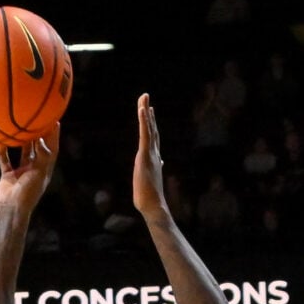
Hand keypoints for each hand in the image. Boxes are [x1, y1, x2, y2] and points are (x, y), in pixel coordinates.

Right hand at [0, 123, 58, 214]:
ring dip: (22, 141)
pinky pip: (5, 160)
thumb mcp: (39, 173)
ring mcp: (21, 172)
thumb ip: (42, 155)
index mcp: (45, 169)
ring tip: (20, 126)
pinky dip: (3, 151)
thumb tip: (41, 138)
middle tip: (36, 119)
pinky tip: (0, 141)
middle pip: (38, 148)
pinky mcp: (8, 175)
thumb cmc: (28, 192)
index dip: (54, 136)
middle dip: (38, 135)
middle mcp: (34, 169)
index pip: (52, 149)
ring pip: (22, 152)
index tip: (54, 121)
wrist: (12, 209)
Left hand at [131, 93, 166, 218]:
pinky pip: (144, 135)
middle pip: (151, 129)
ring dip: (145, 112)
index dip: (151, 124)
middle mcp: (154, 153)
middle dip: (148, 113)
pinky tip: (143, 110)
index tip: (149, 112)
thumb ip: (154, 169)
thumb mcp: (149, 180)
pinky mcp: (145, 156)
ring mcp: (150, 154)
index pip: (152, 138)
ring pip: (148, 128)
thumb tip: (160, 163)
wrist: (153, 206)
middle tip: (146, 99)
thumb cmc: (150, 198)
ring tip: (144, 97)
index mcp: (153, 159)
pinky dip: (144, 121)